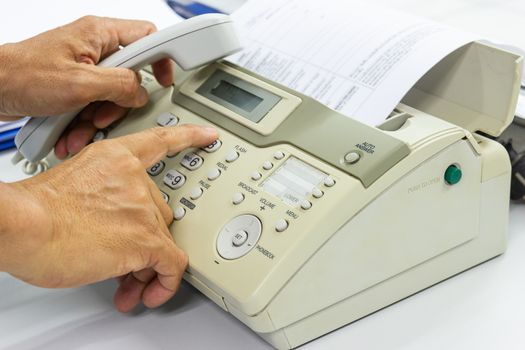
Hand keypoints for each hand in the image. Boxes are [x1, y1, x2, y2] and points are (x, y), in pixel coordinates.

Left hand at [0, 16, 172, 158]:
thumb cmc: (22, 76)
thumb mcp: (81, 84)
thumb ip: (120, 85)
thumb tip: (141, 93)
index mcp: (99, 34)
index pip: (147, 36)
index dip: (162, 57)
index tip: (165, 80)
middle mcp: (93, 48)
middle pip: (130, 76)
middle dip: (119, 104)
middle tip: (106, 114)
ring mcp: (83, 67)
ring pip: (111, 95)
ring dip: (99, 118)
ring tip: (80, 130)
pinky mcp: (73, 84)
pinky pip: (92, 104)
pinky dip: (84, 121)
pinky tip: (71, 133)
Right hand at [2, 124, 217, 311]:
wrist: (22, 225)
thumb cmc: (33, 210)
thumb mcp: (73, 187)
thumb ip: (102, 197)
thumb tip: (110, 227)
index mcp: (116, 159)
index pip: (161, 141)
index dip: (188, 138)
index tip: (207, 135)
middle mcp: (136, 180)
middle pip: (159, 212)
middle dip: (146, 240)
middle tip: (127, 261)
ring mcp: (143, 208)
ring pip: (163, 241)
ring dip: (147, 267)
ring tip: (129, 284)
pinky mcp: (146, 239)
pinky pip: (172, 264)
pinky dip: (166, 283)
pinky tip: (152, 293)